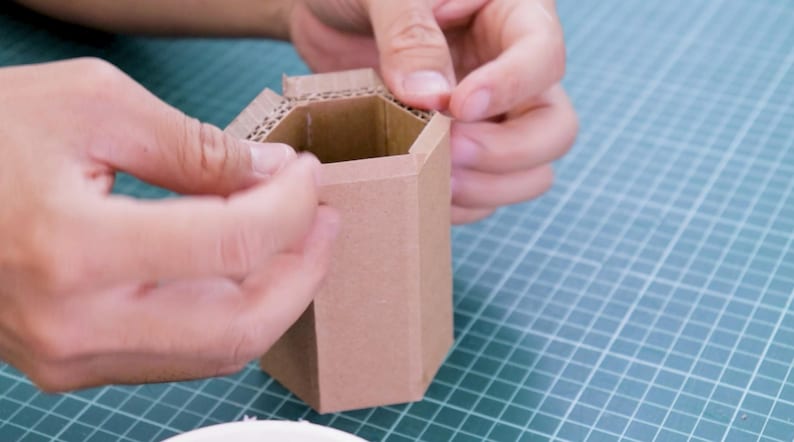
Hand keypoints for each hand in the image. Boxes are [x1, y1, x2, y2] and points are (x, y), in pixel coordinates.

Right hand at [0, 58, 338, 390]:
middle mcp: (73, 324)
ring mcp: (69, 356)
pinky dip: (227, 312)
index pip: (233, 247)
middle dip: (303, 270)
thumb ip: (195, 146)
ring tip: (296, 240)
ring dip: (274, 296)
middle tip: (325, 220)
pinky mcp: (71, 363)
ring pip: (217, 351)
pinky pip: (179, 353)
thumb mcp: (94, 105)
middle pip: (241, 325)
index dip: (292, 208)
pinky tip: (242, 269)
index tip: (309, 175)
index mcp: (73, 248)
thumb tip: (271, 173)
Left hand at [289, 0, 577, 222]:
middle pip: (554, 127)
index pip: (544, 56)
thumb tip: (431, 98)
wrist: (325, 14)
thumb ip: (409, 35)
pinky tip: (421, 190)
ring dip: (485, 187)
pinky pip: (483, 193)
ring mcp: (491, 117)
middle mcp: (512, 71)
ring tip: (430, 176)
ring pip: (529, 171)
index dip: (511, 88)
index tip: (460, 106)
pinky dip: (459, 205)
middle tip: (448, 150)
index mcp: (511, 14)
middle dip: (506, 152)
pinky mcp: (462, 150)